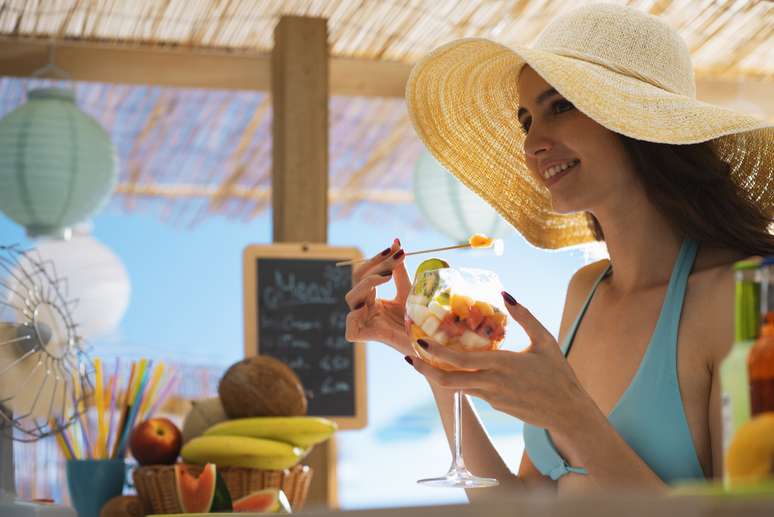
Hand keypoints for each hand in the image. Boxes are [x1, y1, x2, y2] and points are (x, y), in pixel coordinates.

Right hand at [345, 239, 412, 355]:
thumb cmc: (418, 321)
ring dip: (368, 282)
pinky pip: (350, 327)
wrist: (429, 346)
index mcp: (372, 298)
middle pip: (357, 279)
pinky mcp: (365, 337)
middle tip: (394, 258)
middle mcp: (365, 308)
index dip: (377, 259)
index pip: (365, 272)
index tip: (397, 249)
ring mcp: (364, 322)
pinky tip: (371, 305)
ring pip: (351, 297)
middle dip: (374, 264)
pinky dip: (355, 315)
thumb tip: (396, 242)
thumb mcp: (409, 291)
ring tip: (388, 277)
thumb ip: (400, 270)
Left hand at [407, 292, 589, 432]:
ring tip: (427, 358)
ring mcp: (492, 398)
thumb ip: (525, 316)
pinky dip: (463, 379)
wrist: (568, 412)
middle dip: (425, 370)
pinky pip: (474, 390)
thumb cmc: (559, 373)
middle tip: (409, 357)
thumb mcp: (545, 340)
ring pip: (458, 387)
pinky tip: (460, 368)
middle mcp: (492, 384)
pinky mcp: (495, 406)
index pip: (460, 361)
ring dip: (440, 374)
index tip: (418, 342)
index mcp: (502, 365)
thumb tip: (506, 293)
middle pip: (448, 381)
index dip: (435, 353)